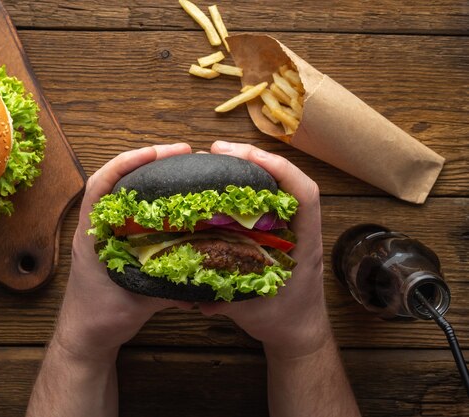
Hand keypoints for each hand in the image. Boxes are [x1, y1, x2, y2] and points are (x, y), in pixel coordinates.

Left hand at [54, 143, 192, 360]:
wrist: (84, 338)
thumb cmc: (101, 320)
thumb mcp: (137, 302)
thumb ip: (169, 286)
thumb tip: (207, 270)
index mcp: (92, 235)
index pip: (101, 184)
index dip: (126, 162)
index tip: (158, 152)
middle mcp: (94, 228)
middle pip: (113, 179)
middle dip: (145, 160)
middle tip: (181, 154)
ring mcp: (101, 234)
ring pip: (120, 191)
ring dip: (145, 174)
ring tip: (177, 166)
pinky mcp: (112, 243)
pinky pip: (128, 209)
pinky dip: (147, 197)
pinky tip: (169, 197)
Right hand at [200, 141, 329, 357]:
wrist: (299, 332)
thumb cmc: (283, 321)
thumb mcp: (253, 312)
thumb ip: (225, 302)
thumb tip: (194, 297)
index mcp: (304, 244)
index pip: (304, 194)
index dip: (279, 169)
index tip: (244, 156)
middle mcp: (300, 230)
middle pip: (288, 180)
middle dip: (255, 158)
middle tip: (217, 150)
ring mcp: (291, 229)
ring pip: (279, 185)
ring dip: (252, 166)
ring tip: (219, 157)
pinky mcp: (278, 232)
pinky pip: (267, 198)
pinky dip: (248, 184)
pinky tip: (224, 182)